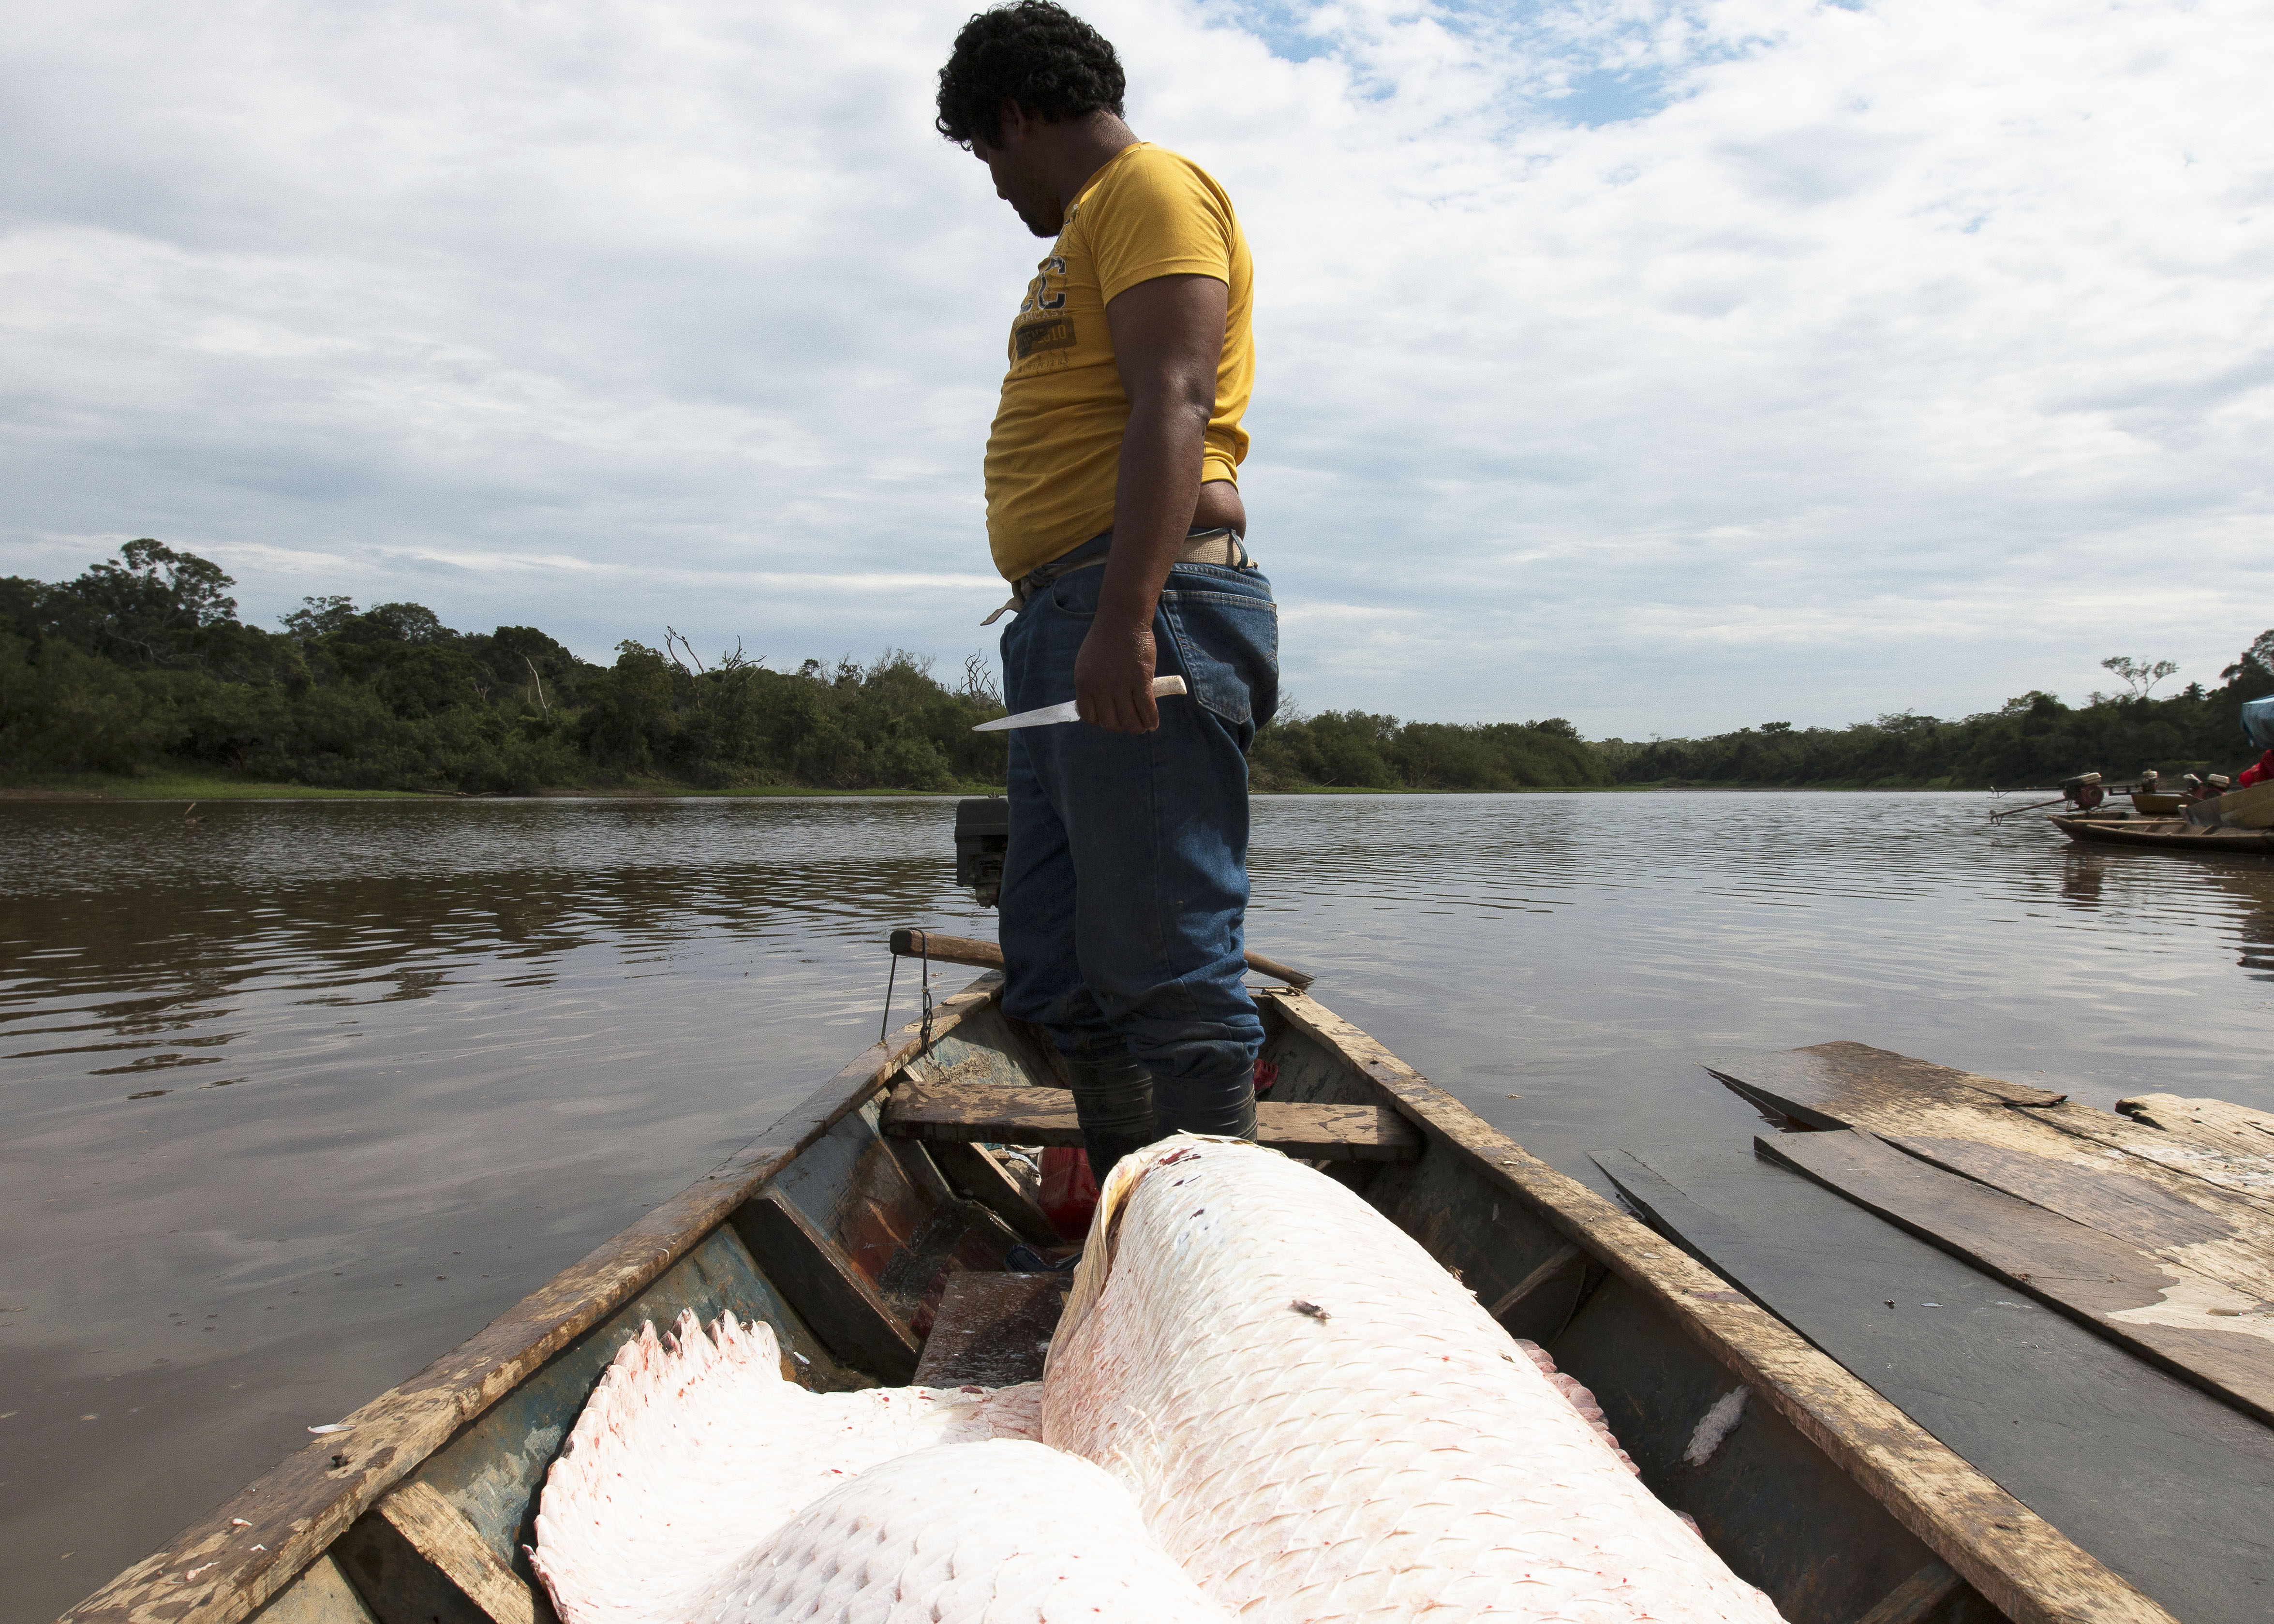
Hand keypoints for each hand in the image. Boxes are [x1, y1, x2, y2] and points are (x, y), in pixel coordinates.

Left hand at [1074, 614, 1159, 732]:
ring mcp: (1121, 684)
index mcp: (1084, 683)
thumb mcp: (1086, 663)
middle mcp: (1100, 686)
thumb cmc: (1105, 639)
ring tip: (1142, 726)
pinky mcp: (1141, 679)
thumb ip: (1090, 685)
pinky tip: (1153, 724)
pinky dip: (1151, 720)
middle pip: (1110, 723)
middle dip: (1120, 726)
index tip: (1110, 717)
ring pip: (1129, 720)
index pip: (1089, 717)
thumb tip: (1097, 708)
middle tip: (1128, 721)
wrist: (1122, 618)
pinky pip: (1147, 709)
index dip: (1100, 722)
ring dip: (1136, 727)